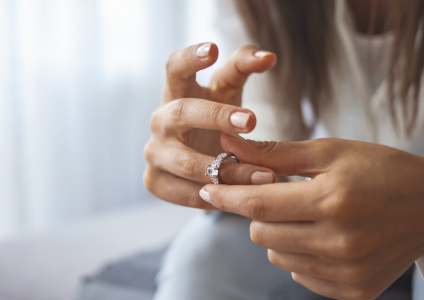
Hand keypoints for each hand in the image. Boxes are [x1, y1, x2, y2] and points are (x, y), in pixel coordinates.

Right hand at [143, 43, 277, 208]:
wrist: (198, 159)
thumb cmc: (214, 117)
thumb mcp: (228, 90)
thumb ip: (245, 67)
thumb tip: (269, 57)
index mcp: (175, 92)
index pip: (174, 67)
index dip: (189, 57)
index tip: (213, 49)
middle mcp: (159, 120)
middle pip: (181, 113)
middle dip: (215, 117)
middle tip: (251, 120)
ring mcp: (154, 152)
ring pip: (187, 163)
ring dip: (228, 171)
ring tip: (265, 175)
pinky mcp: (154, 182)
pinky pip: (185, 193)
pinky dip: (213, 197)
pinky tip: (240, 198)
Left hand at [200, 133, 423, 299]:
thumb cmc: (380, 169)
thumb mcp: (330, 152)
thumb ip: (274, 154)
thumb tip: (226, 146)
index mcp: (335, 201)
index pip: (259, 205)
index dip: (227, 197)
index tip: (207, 189)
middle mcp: (341, 243)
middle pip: (262, 234)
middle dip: (260, 213)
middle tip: (281, 195)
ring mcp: (349, 272)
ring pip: (278, 257)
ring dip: (281, 235)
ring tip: (310, 214)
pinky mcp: (355, 292)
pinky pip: (301, 275)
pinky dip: (302, 256)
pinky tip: (325, 237)